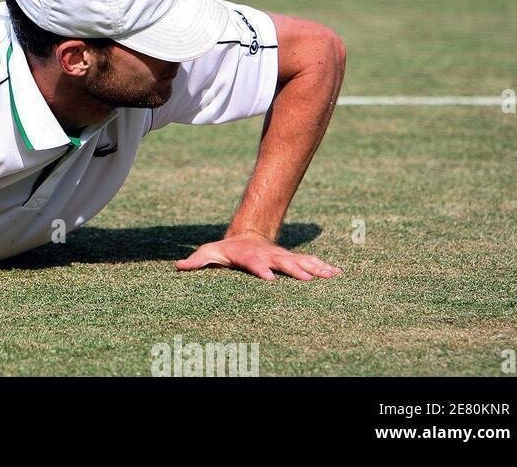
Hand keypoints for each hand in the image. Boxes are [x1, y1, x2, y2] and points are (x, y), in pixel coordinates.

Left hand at [175, 232, 342, 280]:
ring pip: (301, 261)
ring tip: (331, 275)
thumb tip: (178, 267)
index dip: (261, 270)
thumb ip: (196, 261)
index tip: (269, 278)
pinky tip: (338, 274)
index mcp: (249, 256)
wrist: (245, 237)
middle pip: (283, 262)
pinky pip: (310, 262)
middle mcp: (269, 256)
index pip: (255, 263)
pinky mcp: (292, 260)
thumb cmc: (225, 250)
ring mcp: (282, 257)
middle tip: (307, 280)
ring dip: (316, 268)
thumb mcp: (208, 253)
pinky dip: (324, 267)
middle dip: (294, 270)